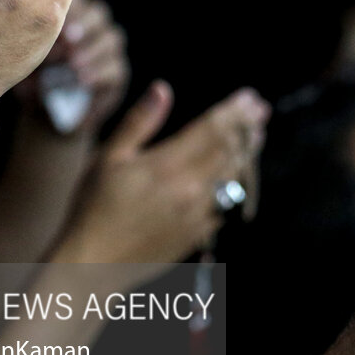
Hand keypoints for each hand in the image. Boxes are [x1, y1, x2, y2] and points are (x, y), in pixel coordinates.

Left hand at [15, 0, 128, 133]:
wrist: (43, 114)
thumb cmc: (28, 76)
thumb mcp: (23, 56)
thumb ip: (30, 38)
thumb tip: (26, 26)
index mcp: (69, 14)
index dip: (68, 3)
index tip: (52, 14)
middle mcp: (93, 26)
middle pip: (98, 13)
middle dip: (83, 23)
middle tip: (67, 37)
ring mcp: (108, 49)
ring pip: (111, 38)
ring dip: (91, 50)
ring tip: (73, 64)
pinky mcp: (117, 73)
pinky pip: (115, 67)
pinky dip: (99, 73)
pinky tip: (82, 80)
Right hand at [57, 82, 269, 292]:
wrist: (93, 266)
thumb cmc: (93, 208)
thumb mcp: (108, 158)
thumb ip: (140, 122)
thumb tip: (162, 89)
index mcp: (168, 165)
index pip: (212, 130)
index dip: (234, 111)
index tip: (249, 97)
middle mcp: (190, 189)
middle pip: (229, 151)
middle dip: (247, 127)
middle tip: (261, 110)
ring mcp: (197, 214)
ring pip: (232, 177)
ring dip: (247, 154)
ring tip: (257, 136)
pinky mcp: (197, 233)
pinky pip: (225, 204)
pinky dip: (236, 183)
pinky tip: (236, 175)